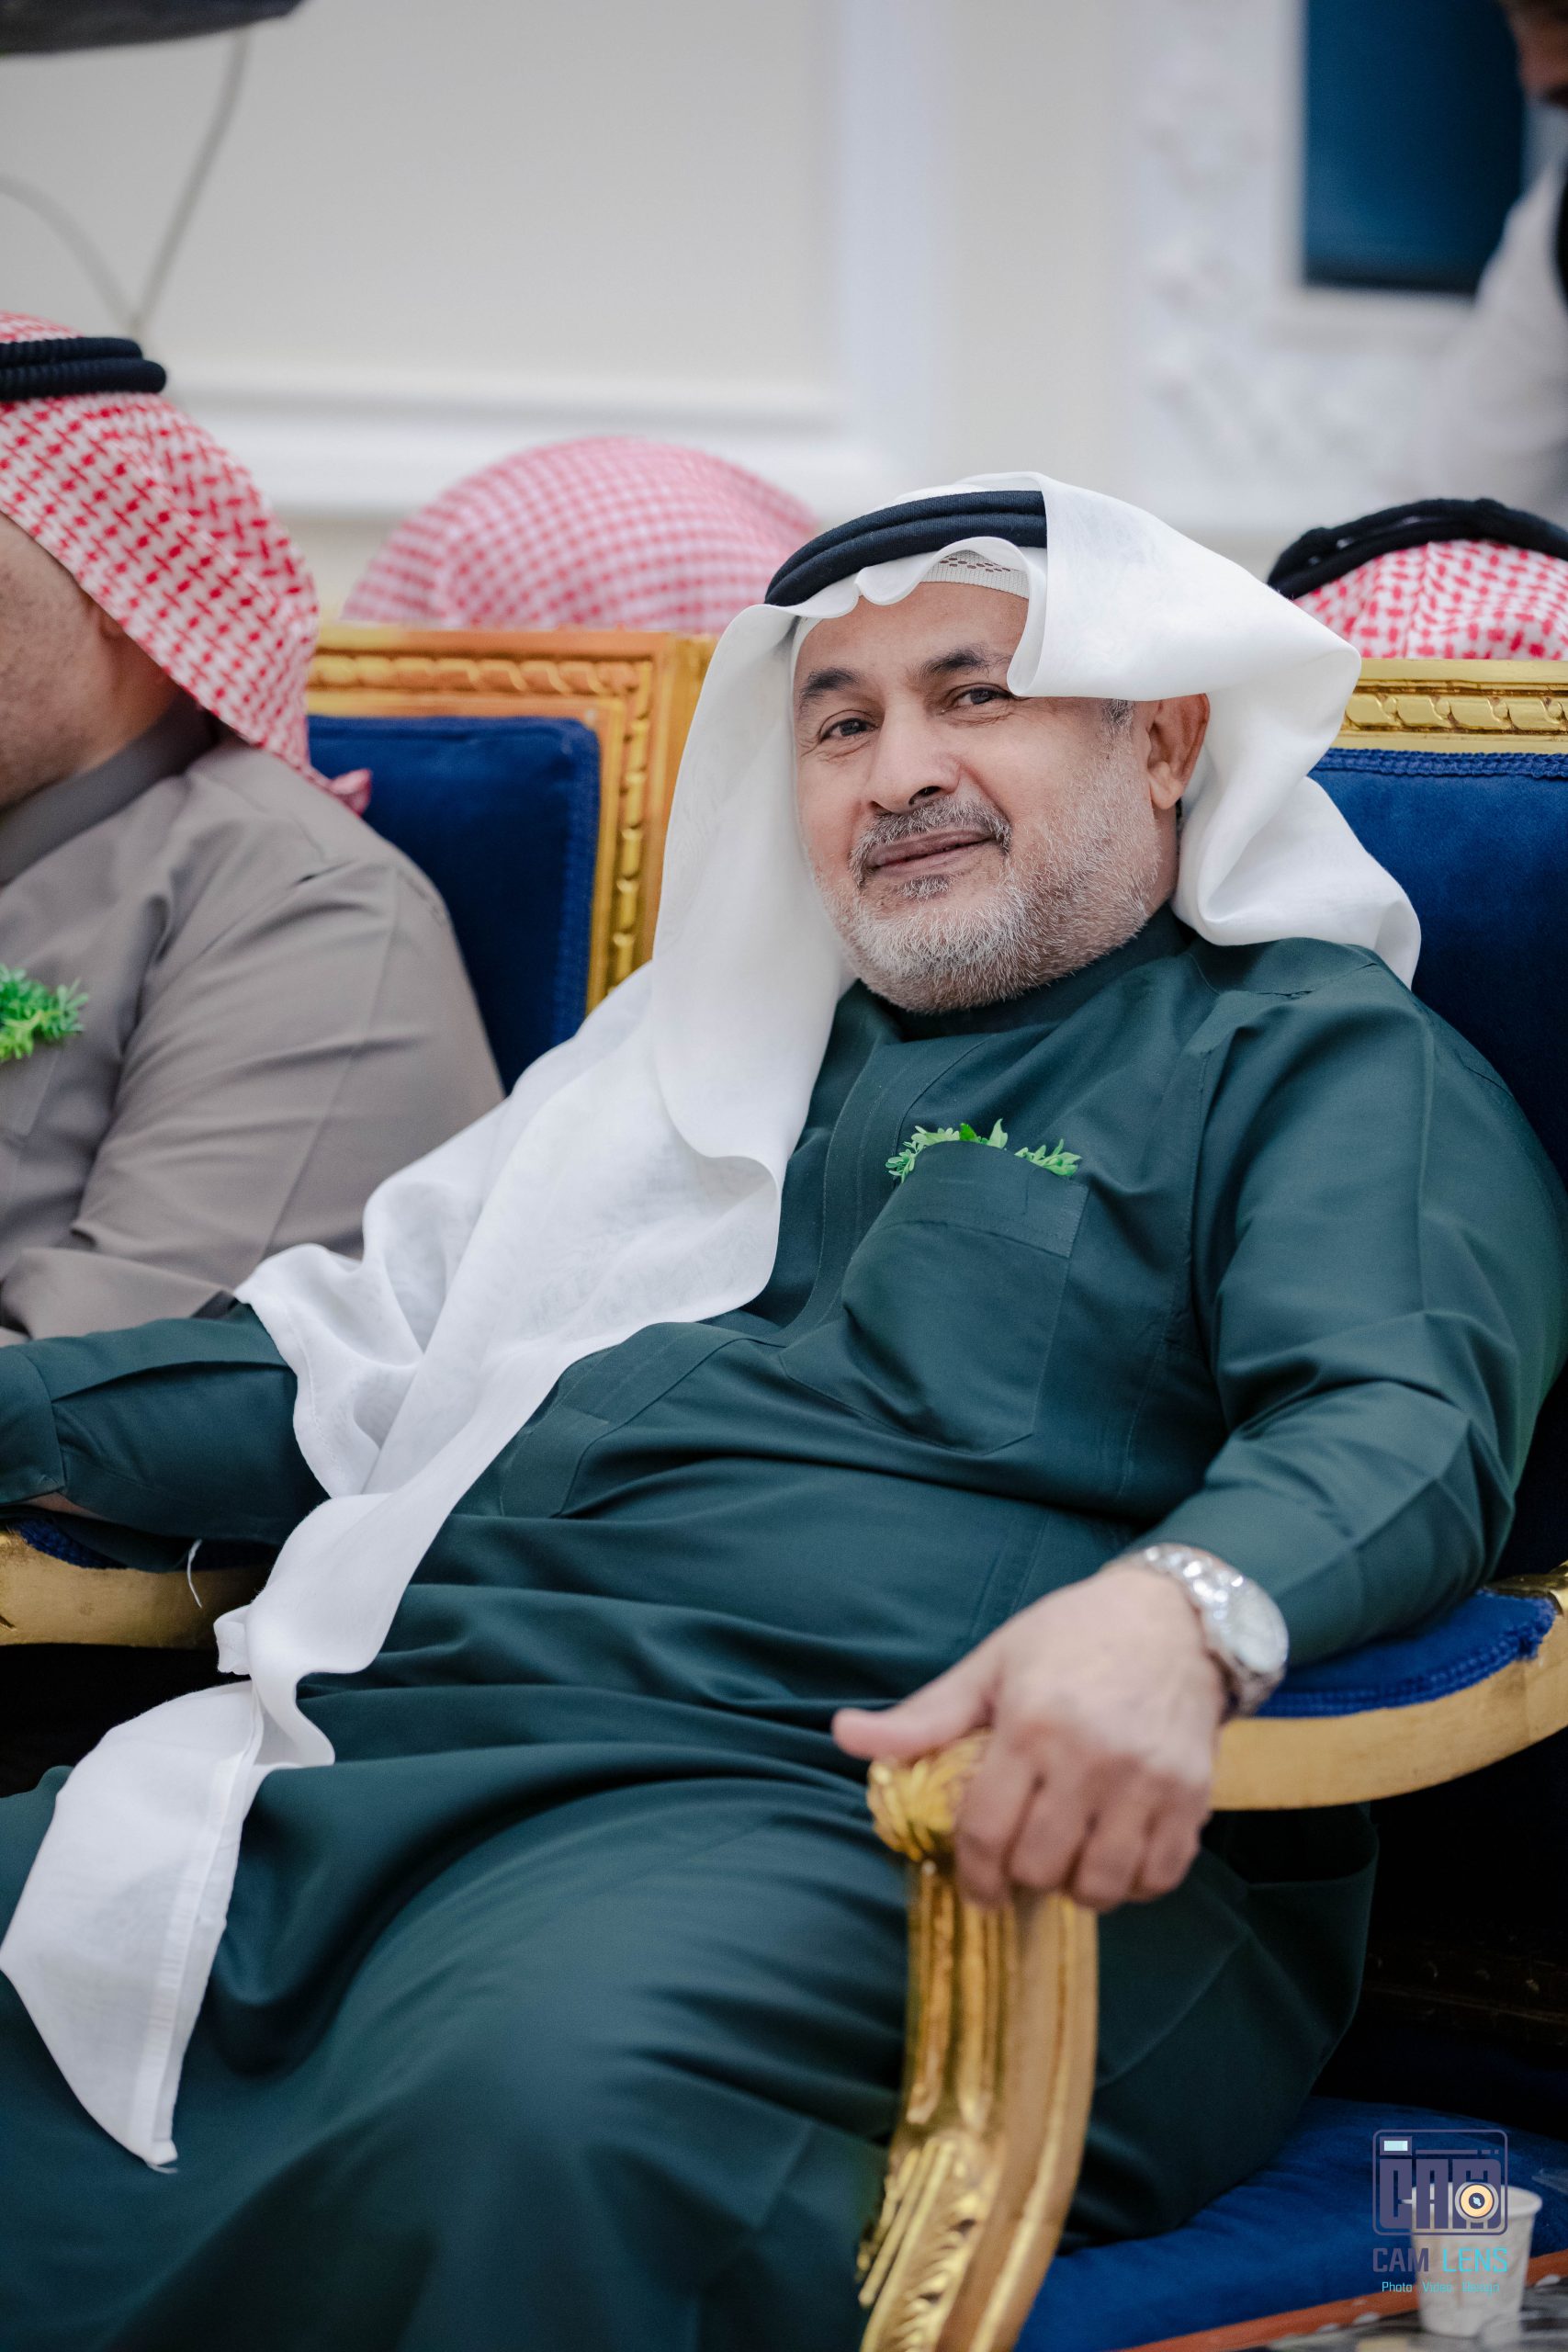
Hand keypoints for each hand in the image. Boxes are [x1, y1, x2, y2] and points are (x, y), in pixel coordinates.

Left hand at [833, 1561, 1227, 1911]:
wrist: (1175, 1617)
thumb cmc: (1071, 1637)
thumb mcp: (991, 1665)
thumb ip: (924, 1716)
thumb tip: (841, 1734)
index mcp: (1032, 1725)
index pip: (987, 1832)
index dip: (972, 1873)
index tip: (976, 1884)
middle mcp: (1092, 1758)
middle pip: (1040, 1866)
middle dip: (1020, 1876)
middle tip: (1020, 1859)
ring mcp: (1149, 1782)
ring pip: (1101, 1885)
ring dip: (1075, 1886)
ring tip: (1066, 1858)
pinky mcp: (1193, 1798)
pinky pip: (1158, 1878)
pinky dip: (1132, 1884)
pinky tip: (1113, 1856)